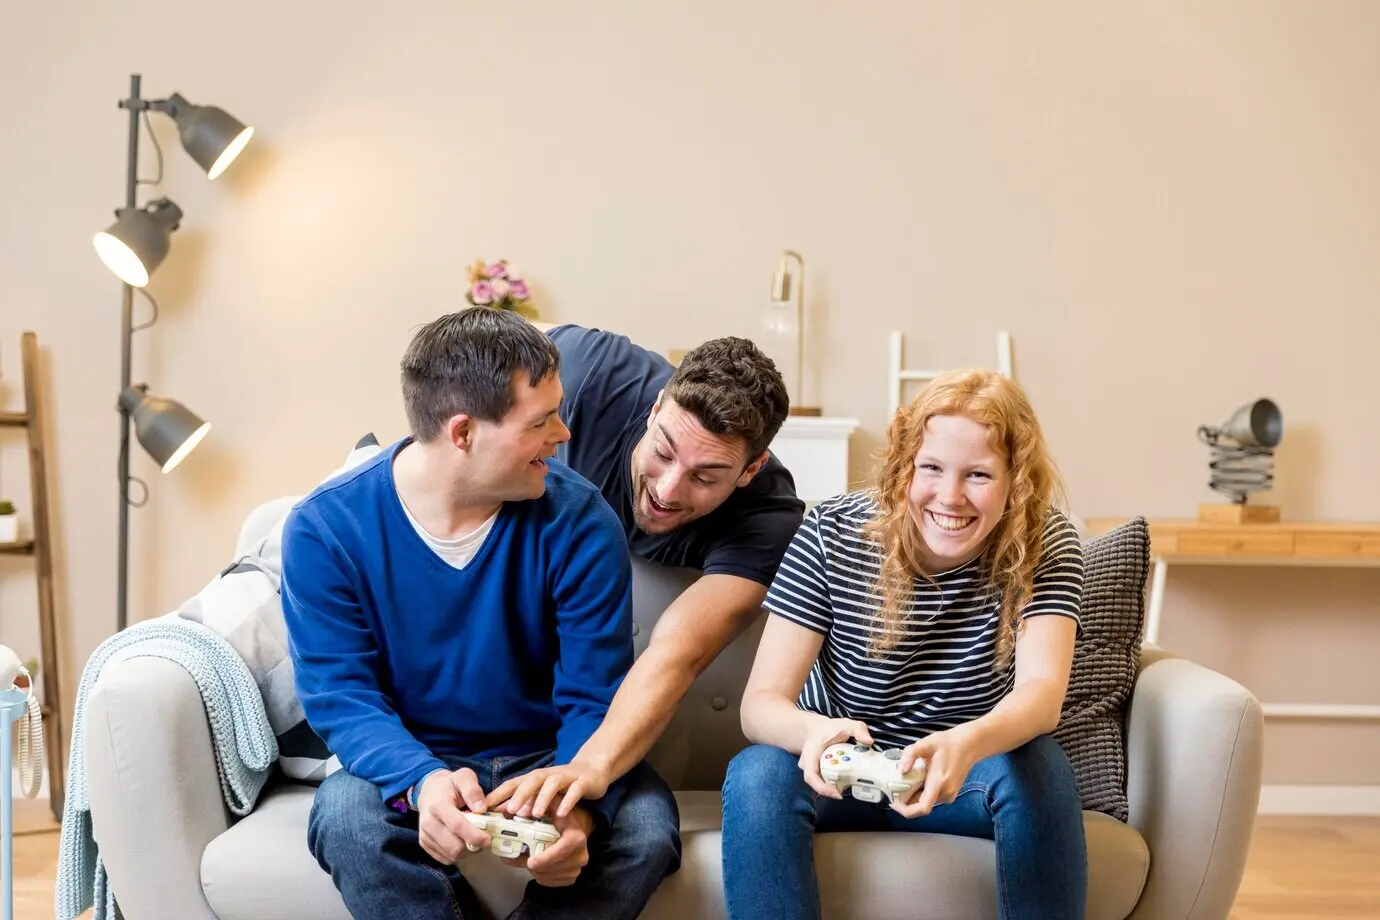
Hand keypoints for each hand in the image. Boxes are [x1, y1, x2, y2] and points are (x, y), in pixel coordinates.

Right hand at [417, 768, 492, 863]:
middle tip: (484, 838)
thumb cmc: (450, 784)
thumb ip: (473, 790)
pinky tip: (462, 840)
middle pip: (454, 846)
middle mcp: (428, 823)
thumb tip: (481, 810)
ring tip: (473, 837)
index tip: (488, 840)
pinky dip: (458, 854)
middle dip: (472, 846)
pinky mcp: (425, 844)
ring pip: (451, 855)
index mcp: (438, 805)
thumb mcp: (464, 777)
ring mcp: (424, 835)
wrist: (428, 791)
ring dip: (467, 851)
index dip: (474, 836)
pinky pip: (445, 858)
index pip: (457, 826)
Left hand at [484, 761, 609, 819]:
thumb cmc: (563, 784)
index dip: (498, 794)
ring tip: (535, 814)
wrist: (593, 769)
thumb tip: (500, 814)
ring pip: (552, 784)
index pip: (513, 783)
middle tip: (509, 810)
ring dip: (543, 798)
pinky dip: (568, 801)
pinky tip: (562, 814)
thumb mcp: (541, 792)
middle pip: (532, 780)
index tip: (482, 807)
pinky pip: (575, 790)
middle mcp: (548, 775)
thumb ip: (524, 801)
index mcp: (535, 779)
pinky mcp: (583, 782)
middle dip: (520, 794)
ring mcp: (566, 777)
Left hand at [509, 806, 593, 886]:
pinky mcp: (571, 877)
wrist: (577, 827)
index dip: (545, 858)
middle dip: (534, 866)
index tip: (530, 862)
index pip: (561, 851)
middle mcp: (580, 854)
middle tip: (521, 859)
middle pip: (553, 868)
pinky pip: (551, 882)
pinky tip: (537, 866)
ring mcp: (577, 868)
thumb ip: (535, 805)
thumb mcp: (552, 804)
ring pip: (549, 876)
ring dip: (535, 871)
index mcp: (576, 837)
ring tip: (527, 860)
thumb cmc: (562, 816)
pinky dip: (540, 876)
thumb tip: (515, 812)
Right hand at [797, 717, 873, 798]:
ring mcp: (811, 770)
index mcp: (810, 753)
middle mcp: (807, 764)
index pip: (810, 776)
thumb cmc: (829, 728)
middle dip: (832, 790)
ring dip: (834, 787)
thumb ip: (858, 729)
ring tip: (849, 786)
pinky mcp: (817, 773)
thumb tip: (868, 741)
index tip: (838, 794)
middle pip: (817, 783)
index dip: (822, 788)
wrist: (817, 729)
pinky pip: (824, 781)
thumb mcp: (845, 724)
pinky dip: (835, 783)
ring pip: (821, 783)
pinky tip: (846, 781)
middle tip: (847, 791)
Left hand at [892, 725, 981, 818]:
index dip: (906, 810)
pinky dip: (921, 792)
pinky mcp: (950, 794)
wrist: (969, 744)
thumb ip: (910, 755)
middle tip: (895, 785)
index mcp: (939, 783)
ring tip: (908, 778)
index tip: (894, 803)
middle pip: (920, 805)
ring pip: (925, 801)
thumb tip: (901, 770)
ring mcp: (949, 795)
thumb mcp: (926, 743)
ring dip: (913, 794)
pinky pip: (931, 797)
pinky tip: (919, 777)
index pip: (922, 808)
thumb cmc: (949, 743)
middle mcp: (945, 793)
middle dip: (906, 799)